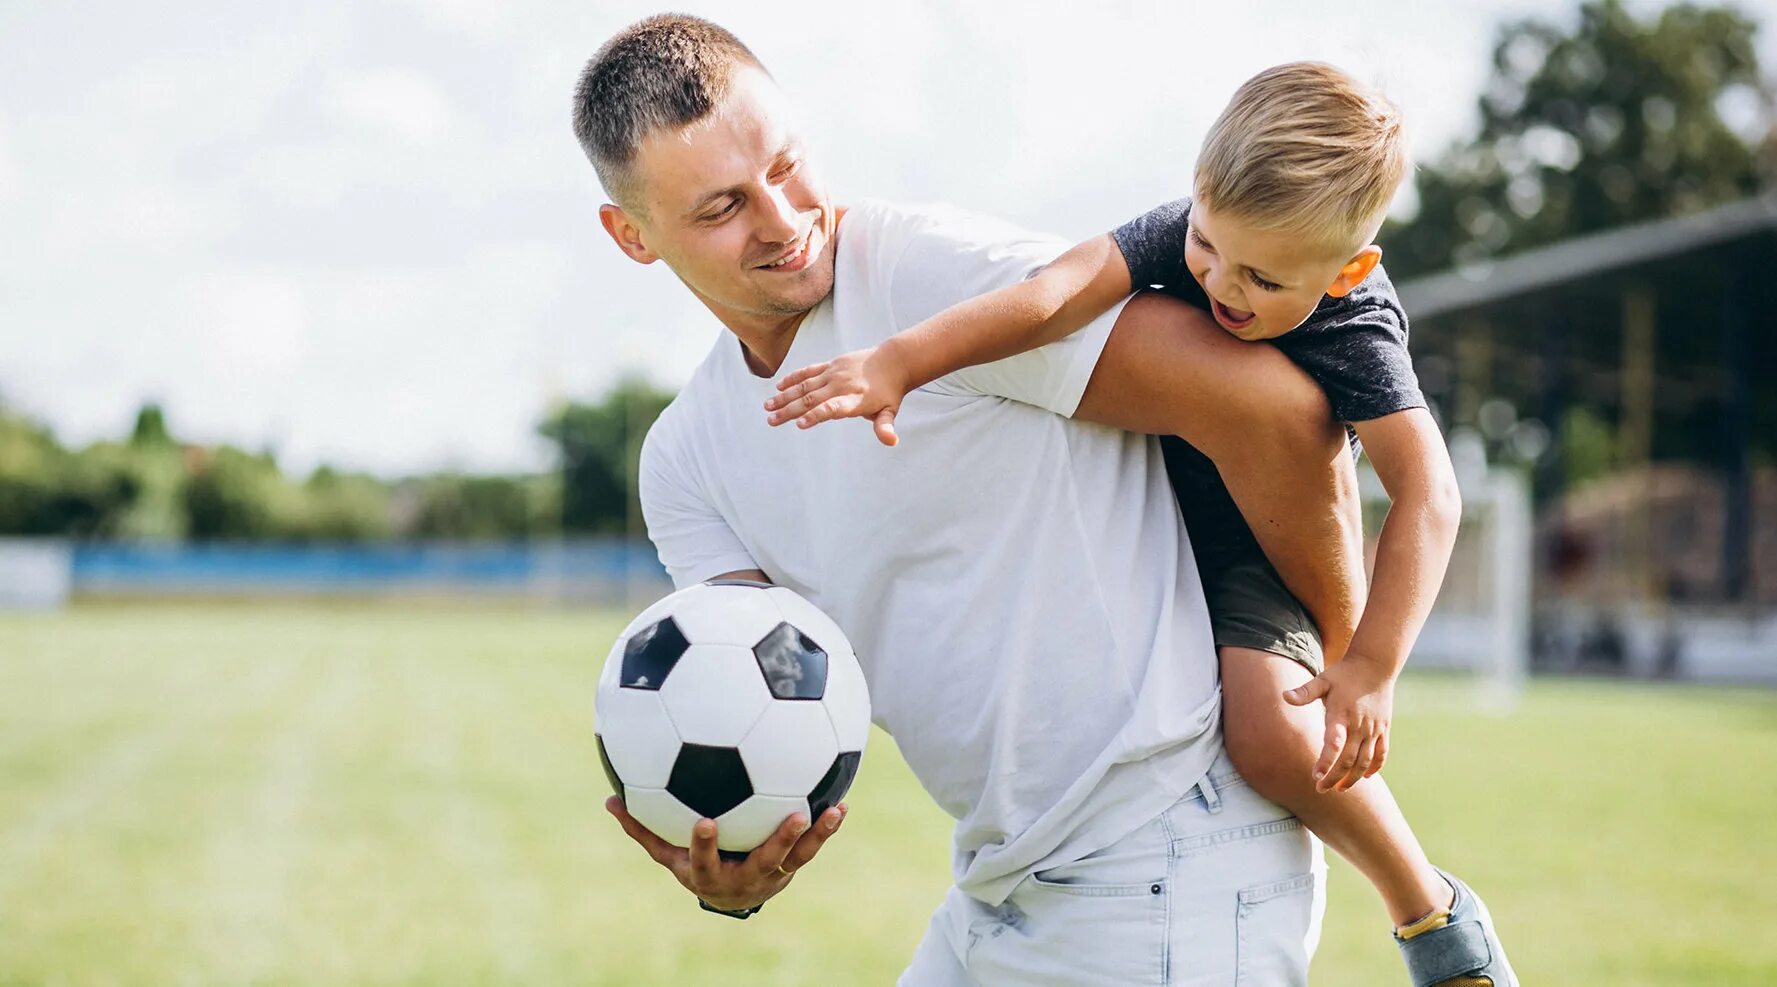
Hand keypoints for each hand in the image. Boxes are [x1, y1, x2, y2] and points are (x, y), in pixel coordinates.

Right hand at [604, 796, 847, 911]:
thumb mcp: (667, 853)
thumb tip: (609, 799)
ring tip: (831, 811)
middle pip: (764, 861)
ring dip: (815, 835)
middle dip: (778, 841)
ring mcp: (773, 873)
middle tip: (793, 814)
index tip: (705, 822)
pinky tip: (842, 803)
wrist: (730, 897)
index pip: (704, 862)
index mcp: (711, 874)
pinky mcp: (792, 865)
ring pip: (797, 857)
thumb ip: (642, 829)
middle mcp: (746, 877)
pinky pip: (812, 847)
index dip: (705, 845)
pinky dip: (827, 828)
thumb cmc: (695, 865)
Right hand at [764, 345, 910, 446]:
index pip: (833, 408)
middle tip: (771, 421)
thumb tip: (893, 442)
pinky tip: (779, 387)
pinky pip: (808, 372)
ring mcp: (834, 373)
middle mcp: (841, 385)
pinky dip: (793, 378)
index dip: (816, 416)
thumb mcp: (890, 411)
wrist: (893, 360)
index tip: (800, 424)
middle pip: (812, 399)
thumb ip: (885, 427)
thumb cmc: (890, 392)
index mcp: (855, 399)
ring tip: (768, 407)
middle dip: (790, 411)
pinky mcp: (831, 365)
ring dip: (785, 397)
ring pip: (805, 386)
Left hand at [1283, 654, 1396, 792]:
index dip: (1325, 762)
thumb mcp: (1323, 680)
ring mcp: (1374, 729)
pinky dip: (1375, 767)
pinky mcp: (1384, 729)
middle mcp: (1359, 725)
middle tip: (1320, 789)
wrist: (1375, 665)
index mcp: (1342, 715)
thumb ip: (1305, 692)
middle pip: (1349, 759)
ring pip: (1366, 761)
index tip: (1315, 776)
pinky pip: (1381, 753)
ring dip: (1353, 778)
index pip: (1334, 744)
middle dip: (1335, 777)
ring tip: (1340, 789)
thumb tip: (1284, 696)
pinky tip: (1365, 777)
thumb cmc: (1344, 673)